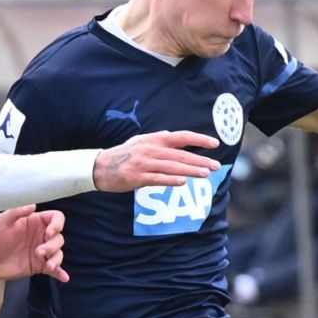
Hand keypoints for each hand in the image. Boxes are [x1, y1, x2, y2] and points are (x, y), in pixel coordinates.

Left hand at [0, 205, 68, 281]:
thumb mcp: (2, 221)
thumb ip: (18, 212)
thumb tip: (34, 205)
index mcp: (34, 222)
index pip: (55, 218)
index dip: (57, 224)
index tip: (50, 233)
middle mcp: (40, 236)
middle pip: (59, 237)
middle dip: (53, 245)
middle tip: (39, 252)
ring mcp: (40, 252)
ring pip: (58, 253)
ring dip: (56, 259)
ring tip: (48, 266)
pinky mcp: (38, 266)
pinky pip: (54, 269)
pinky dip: (60, 273)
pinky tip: (64, 277)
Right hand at [93, 131, 220, 191]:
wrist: (100, 167)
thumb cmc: (123, 154)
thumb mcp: (140, 141)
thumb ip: (157, 139)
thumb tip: (171, 135)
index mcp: (154, 139)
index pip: (181, 137)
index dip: (199, 140)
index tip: (214, 144)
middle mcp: (151, 149)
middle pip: (181, 154)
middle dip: (200, 160)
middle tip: (216, 166)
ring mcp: (144, 164)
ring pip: (173, 167)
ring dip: (191, 170)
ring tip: (206, 174)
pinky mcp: (137, 177)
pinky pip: (158, 179)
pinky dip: (171, 180)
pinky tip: (183, 182)